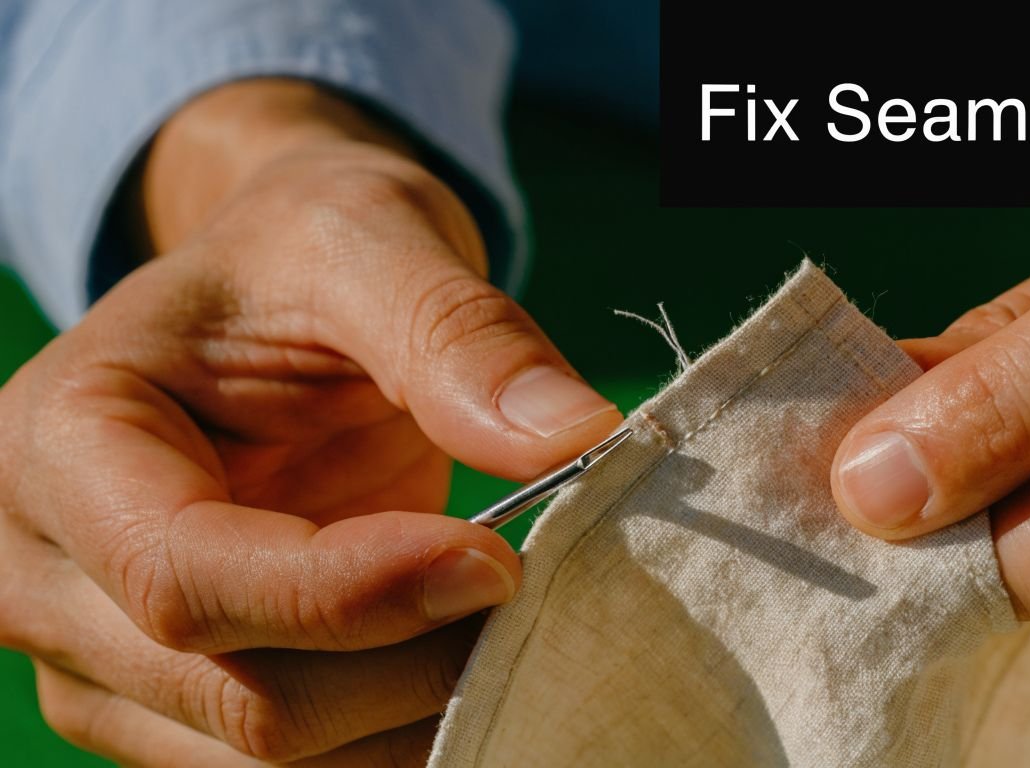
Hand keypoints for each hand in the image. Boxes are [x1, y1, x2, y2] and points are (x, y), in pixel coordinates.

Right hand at [0, 80, 620, 765]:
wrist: (279, 303)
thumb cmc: (305, 252)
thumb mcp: (372, 241)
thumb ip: (459, 335)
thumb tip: (577, 435)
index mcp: (63, 442)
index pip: (186, 577)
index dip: (354, 593)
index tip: (497, 561)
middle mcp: (48, 573)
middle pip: (239, 696)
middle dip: (413, 663)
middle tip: (537, 591)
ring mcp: (106, 661)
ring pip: (275, 763)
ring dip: (418, 714)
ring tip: (515, 625)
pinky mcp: (179, 706)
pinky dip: (403, 735)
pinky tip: (473, 665)